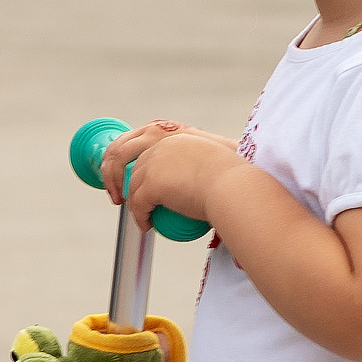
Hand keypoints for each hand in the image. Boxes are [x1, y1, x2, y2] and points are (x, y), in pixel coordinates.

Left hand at [117, 129, 241, 233]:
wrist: (232, 185)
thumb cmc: (232, 178)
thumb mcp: (212, 162)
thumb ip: (201, 166)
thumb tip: (202, 180)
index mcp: (175, 137)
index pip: (147, 151)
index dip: (141, 170)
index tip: (142, 184)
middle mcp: (161, 147)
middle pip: (134, 167)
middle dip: (129, 185)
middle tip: (135, 203)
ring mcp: (154, 164)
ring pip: (133, 187)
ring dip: (133, 204)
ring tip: (142, 216)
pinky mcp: (152, 184)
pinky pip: (138, 204)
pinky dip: (139, 216)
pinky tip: (146, 225)